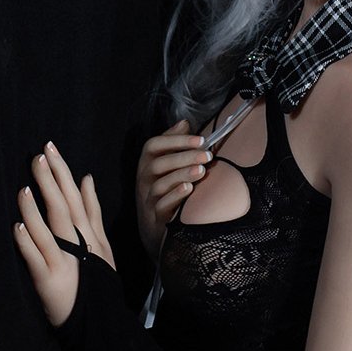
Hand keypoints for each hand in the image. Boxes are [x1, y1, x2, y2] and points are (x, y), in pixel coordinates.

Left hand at [14, 141, 115, 326]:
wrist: (98, 318)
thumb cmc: (96, 277)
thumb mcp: (101, 242)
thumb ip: (93, 210)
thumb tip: (86, 178)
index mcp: (89, 232)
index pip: (75, 196)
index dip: (62, 172)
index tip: (50, 149)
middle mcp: (78, 243)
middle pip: (63, 208)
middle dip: (51, 181)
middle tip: (39, 156)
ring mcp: (64, 261)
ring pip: (50, 231)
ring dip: (36, 210)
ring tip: (25, 189)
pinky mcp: (49, 280)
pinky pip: (37, 258)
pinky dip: (28, 242)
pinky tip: (18, 226)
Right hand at [135, 120, 211, 259]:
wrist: (153, 228)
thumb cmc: (163, 190)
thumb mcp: (165, 166)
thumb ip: (173, 144)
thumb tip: (185, 122)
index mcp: (146, 163)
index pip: (153, 145)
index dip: (175, 140)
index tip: (200, 139)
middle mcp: (143, 179)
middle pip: (157, 164)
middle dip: (183, 157)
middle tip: (207, 155)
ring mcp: (147, 199)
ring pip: (160, 185)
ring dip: (181, 175)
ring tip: (201, 170)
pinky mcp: (154, 218)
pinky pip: (161, 206)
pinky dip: (175, 196)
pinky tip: (189, 189)